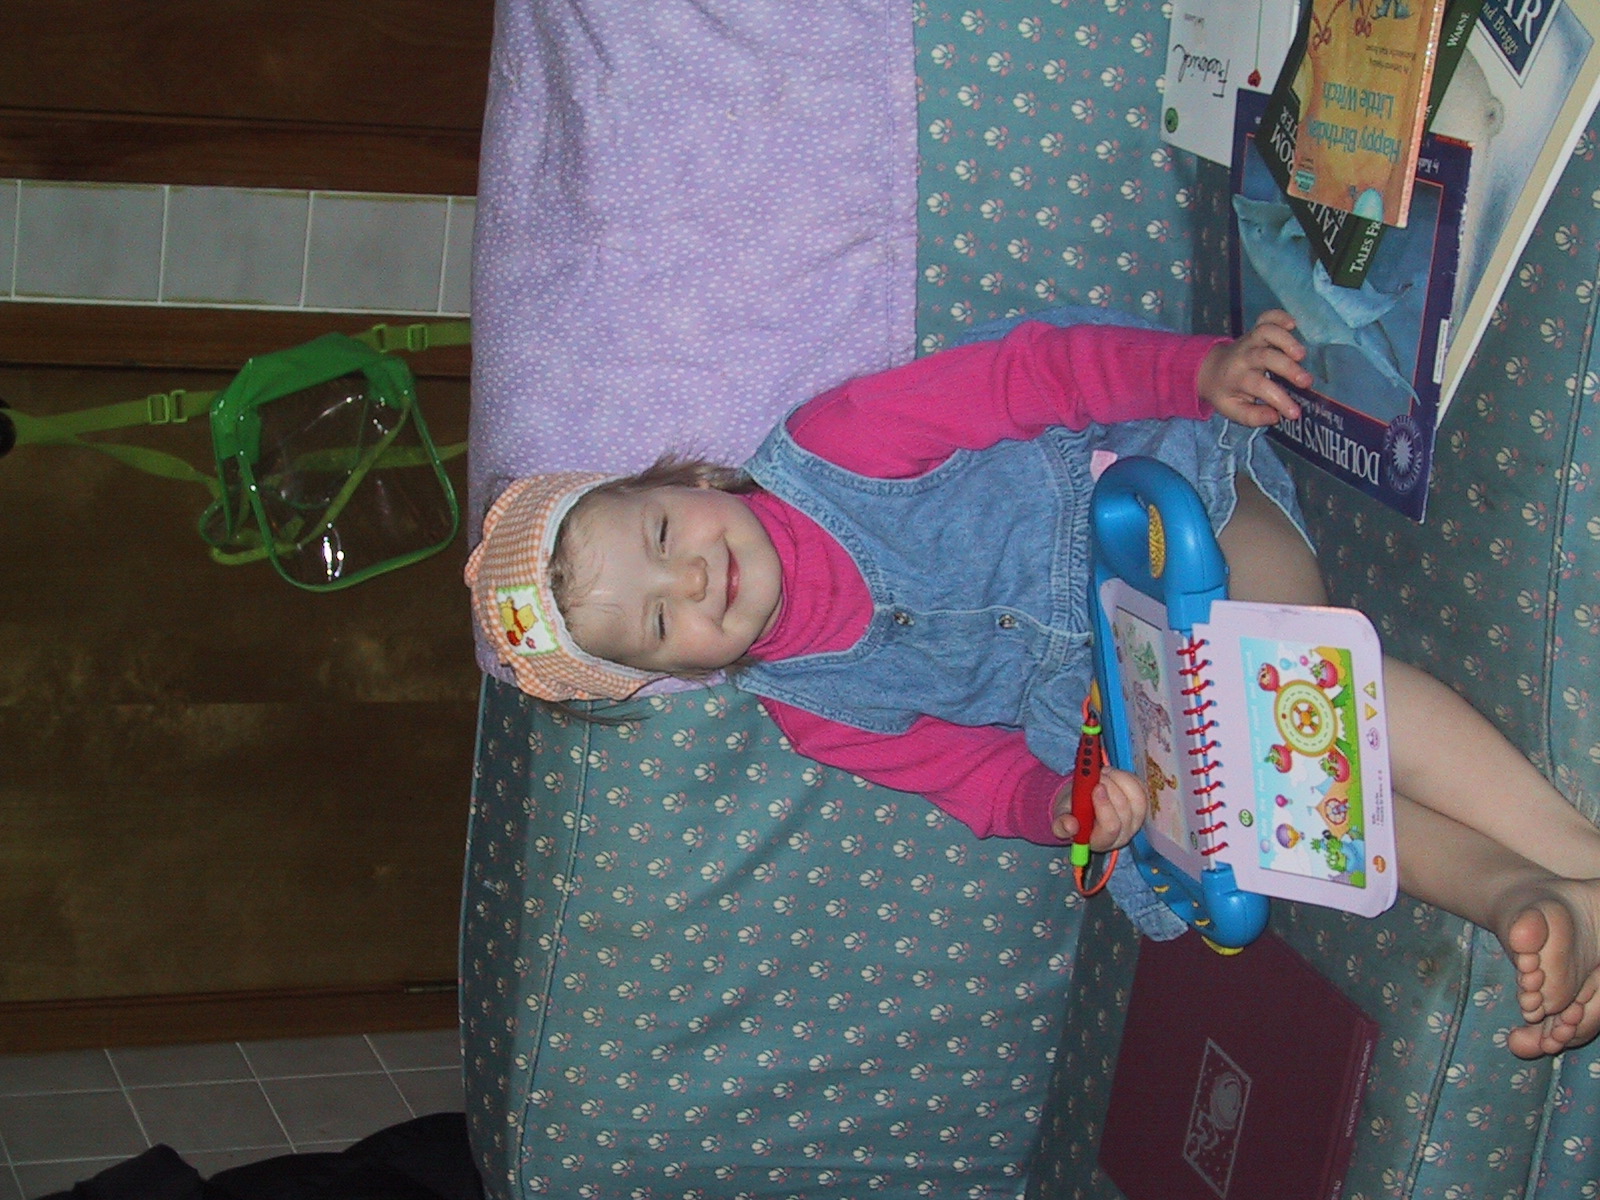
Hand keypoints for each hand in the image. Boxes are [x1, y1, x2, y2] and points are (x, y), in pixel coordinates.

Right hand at [1051, 767, 1147, 850]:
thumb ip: (1061, 824)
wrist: (1080, 804)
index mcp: (1101, 841)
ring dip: (1120, 780)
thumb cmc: (1071, 812)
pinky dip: (1127, 777)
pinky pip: (1141, 789)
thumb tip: (1070, 826)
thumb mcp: (1060, 818)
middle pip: (1124, 810)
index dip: (1105, 806)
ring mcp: (1136, 821)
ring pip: (1137, 798)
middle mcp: (1123, 834)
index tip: (1096, 787)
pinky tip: (1112, 774)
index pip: (1111, 828)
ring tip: (1103, 773)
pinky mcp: (1142, 806)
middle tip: (1097, 776)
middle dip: (1111, 788)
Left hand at [1197, 309, 1310, 426]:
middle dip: (1288, 368)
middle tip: (1306, 381)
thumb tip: (1276, 416)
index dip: (1279, 399)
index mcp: (1237, 378)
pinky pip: (1267, 317)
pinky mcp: (1256, 330)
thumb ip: (1253, 416)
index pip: (1260, 386)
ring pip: (1266, 331)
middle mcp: (1244, 356)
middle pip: (1265, 356)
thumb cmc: (1227, 393)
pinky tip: (1292, 325)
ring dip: (1286, 340)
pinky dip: (1280, 316)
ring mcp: (1250, 340)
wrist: (1210, 369)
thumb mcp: (1233, 410)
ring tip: (1302, 355)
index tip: (1295, 412)